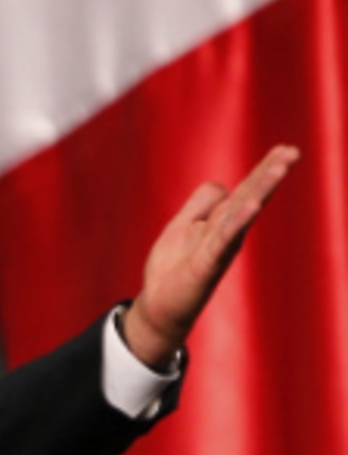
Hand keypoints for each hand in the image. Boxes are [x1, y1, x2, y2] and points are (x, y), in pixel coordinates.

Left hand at [123, 145, 298, 367]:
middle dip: (270, 173)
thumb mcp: (183, 226)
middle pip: (250, 196)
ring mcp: (219, 248)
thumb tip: (223, 184)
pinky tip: (252, 206)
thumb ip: (201, 205)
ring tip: (280, 168)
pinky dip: (238, 222)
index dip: (263, 169)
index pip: (245, 189)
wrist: (159, 306)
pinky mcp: (207, 264)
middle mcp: (227, 232)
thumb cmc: (173, 268)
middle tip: (294, 151)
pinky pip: (224, 239)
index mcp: (221, 222)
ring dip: (261, 189)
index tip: (287, 148)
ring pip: (243, 212)